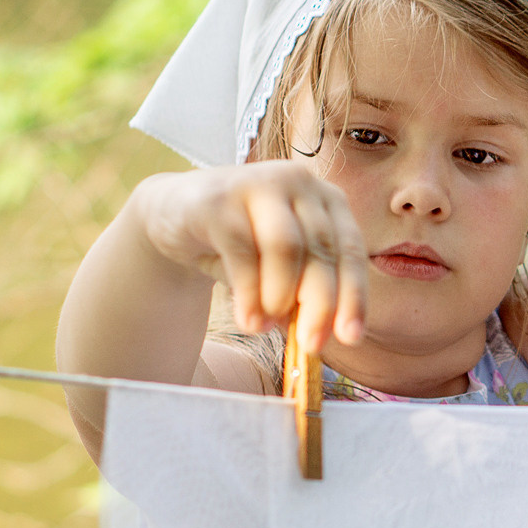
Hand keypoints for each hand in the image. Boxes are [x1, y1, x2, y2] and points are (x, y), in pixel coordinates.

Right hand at [136, 163, 368, 352]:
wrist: (174, 214)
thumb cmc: (239, 244)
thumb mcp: (278, 271)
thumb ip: (299, 295)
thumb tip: (316, 334)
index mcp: (327, 199)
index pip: (350, 250)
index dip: (354, 296)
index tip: (351, 338)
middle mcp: (299, 182)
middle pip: (322, 250)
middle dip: (320, 305)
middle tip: (310, 345)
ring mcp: (259, 183)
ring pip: (286, 248)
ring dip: (281, 296)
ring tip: (266, 328)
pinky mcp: (220, 197)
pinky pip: (243, 251)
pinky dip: (249, 292)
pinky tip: (248, 320)